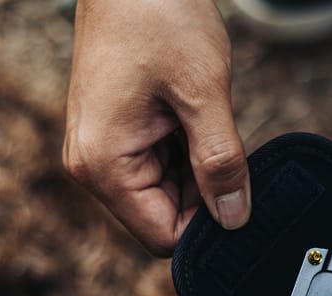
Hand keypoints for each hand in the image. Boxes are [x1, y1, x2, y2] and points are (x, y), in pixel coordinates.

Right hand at [63, 0, 249, 256]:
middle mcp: (93, 166)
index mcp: (104, 164)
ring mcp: (101, 151)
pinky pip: (159, 168)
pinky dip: (187, 152)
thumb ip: (221, 162)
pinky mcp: (115, 136)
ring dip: (197, 169)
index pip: (164, 236)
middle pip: (164, 218)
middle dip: (204, 193)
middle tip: (224, 141)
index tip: (239, 192)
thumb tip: (235, 220)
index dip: (208, 225)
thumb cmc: (158, 15)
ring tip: (202, 117)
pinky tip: (194, 115)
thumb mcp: (204, 92)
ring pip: (166, 194)